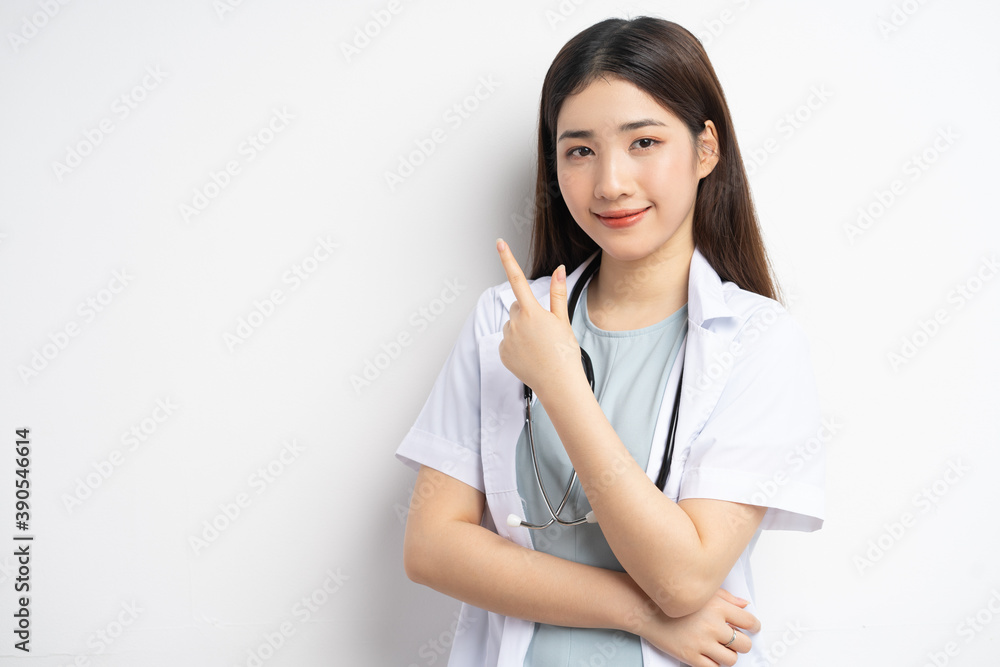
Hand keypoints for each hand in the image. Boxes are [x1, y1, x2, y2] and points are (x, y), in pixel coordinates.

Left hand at [495, 239, 586, 398]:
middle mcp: (515, 323)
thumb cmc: (564, 353)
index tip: (500, 243)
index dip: (508, 259)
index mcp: (532, 312)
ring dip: (521, 330)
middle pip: (517, 307)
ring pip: (511, 325)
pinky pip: (506, 341)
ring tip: (538, 346)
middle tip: (544, 330)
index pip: (517, 279)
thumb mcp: (563, 320)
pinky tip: (529, 355)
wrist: (558, 384)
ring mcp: (507, 338)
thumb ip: (557, 293)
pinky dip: (516, 345)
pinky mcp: (502, 353)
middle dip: (527, 312)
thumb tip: (559, 270)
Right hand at [627, 588, 760, 666]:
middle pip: (744, 644)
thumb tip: (744, 606)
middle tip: (736, 640)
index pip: (749, 621)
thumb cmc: (673, 598)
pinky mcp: (691, 656)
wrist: (646, 608)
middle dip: (742, 643)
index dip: (754, 626)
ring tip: (720, 648)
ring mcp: (702, 642)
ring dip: (728, 655)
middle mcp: (713, 625)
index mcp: (718, 607)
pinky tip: (709, 655)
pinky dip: (714, 664)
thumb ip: (726, 598)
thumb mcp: (702, 591)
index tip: (752, 628)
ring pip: (731, 659)